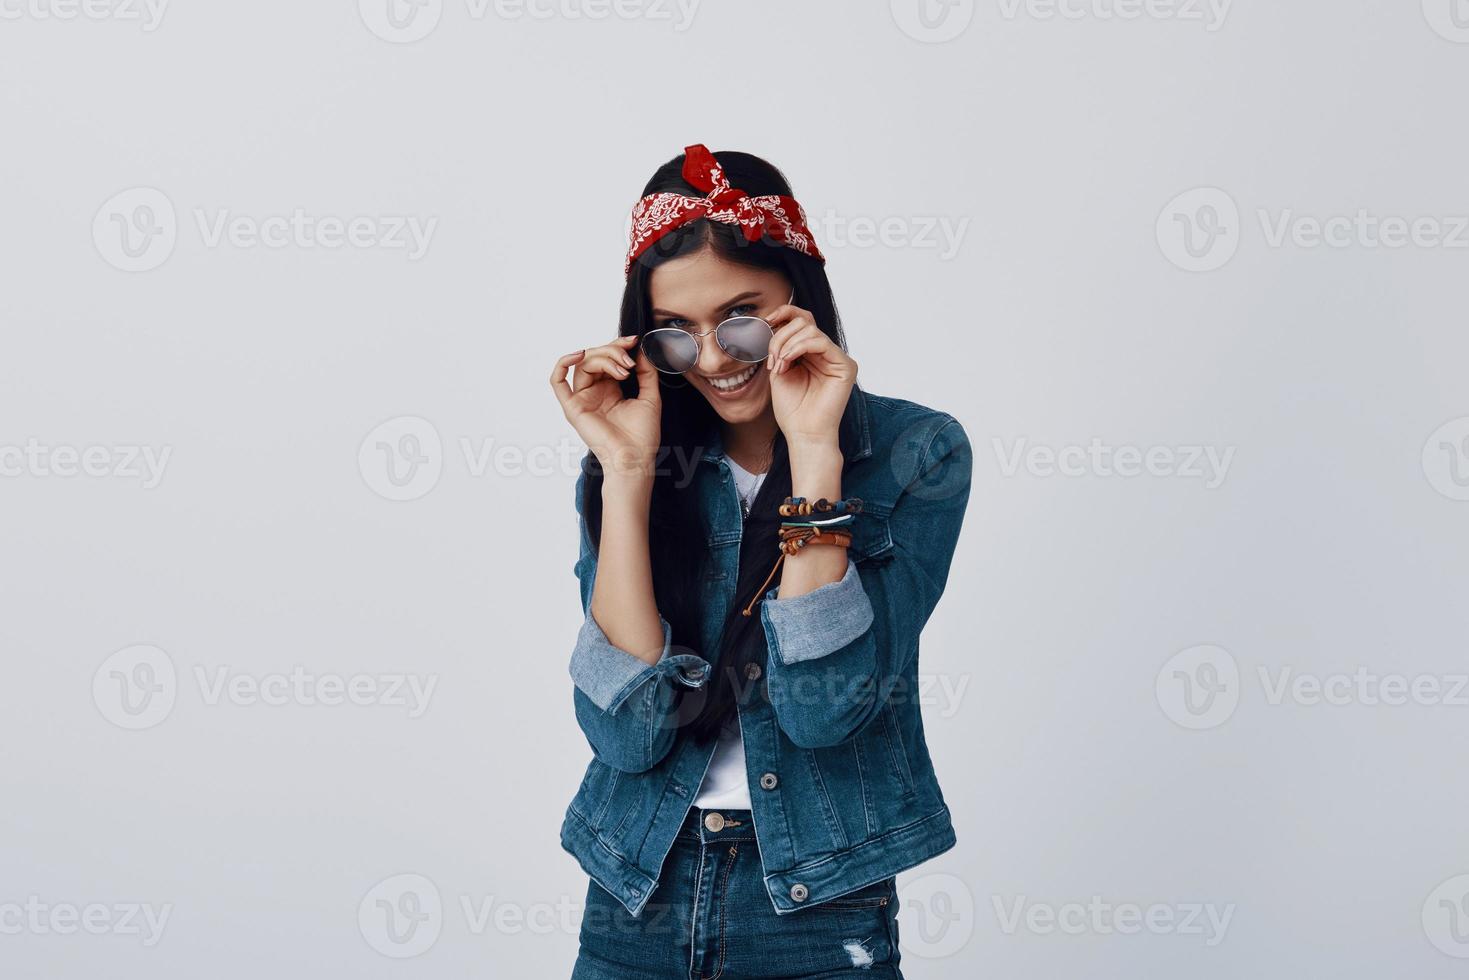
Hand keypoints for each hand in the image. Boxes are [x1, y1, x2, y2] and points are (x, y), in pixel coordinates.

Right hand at [550, 335, 661, 480]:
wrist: (635, 458)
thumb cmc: (642, 436)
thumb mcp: (650, 396)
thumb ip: (646, 372)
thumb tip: (642, 351)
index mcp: (610, 390)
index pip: (607, 358)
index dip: (619, 346)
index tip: (635, 341)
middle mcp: (593, 392)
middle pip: (594, 358)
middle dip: (613, 351)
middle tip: (629, 360)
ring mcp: (581, 399)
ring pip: (582, 365)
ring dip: (602, 358)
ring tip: (623, 369)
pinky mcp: (572, 408)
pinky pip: (557, 382)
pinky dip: (563, 363)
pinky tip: (579, 354)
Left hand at [764, 302, 857, 448]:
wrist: (803, 433)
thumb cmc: (792, 409)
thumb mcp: (779, 370)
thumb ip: (780, 346)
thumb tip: (776, 323)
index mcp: (811, 353)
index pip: (802, 320)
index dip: (784, 313)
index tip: (766, 321)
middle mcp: (826, 353)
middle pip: (804, 322)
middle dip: (780, 335)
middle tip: (771, 358)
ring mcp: (837, 358)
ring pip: (810, 330)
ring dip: (786, 345)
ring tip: (778, 366)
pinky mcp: (846, 366)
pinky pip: (820, 342)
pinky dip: (798, 348)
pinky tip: (787, 363)